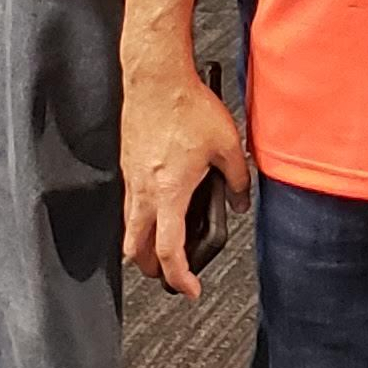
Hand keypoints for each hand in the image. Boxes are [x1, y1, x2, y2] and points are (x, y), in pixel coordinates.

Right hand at [121, 54, 249, 298]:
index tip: (190, 289)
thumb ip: (238, 180)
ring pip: (129, 227)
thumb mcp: (227, 146)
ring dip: (144, 243)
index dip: (179, 278)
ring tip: (168, 243)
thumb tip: (239, 202)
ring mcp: (131, 179)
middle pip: (136, 250)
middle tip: (173, 272)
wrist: (156, 78)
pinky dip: (142, 216)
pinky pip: (130, 203)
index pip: (168, 251)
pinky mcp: (127, 164)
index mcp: (169, 192)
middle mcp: (143, 191)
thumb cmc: (186, 106)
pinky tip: (162, 205)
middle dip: (153, 269)